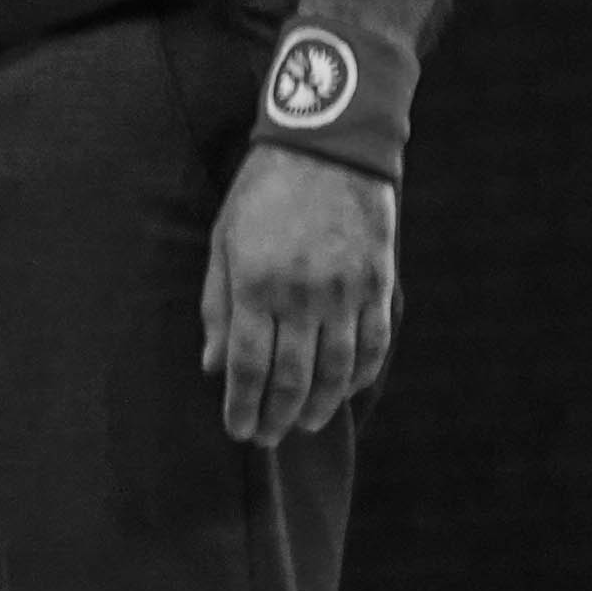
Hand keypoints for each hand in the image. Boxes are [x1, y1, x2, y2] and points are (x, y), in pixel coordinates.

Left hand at [201, 143, 396, 445]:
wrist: (328, 151)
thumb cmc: (262, 196)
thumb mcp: (223, 244)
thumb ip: (218, 307)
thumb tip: (213, 366)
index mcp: (256, 286)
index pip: (248, 366)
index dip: (242, 406)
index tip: (238, 432)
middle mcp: (303, 296)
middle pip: (292, 376)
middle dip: (276, 415)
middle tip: (266, 439)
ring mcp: (347, 292)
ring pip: (338, 369)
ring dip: (319, 405)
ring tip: (302, 425)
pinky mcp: (379, 284)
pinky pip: (374, 342)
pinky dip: (362, 375)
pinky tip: (347, 392)